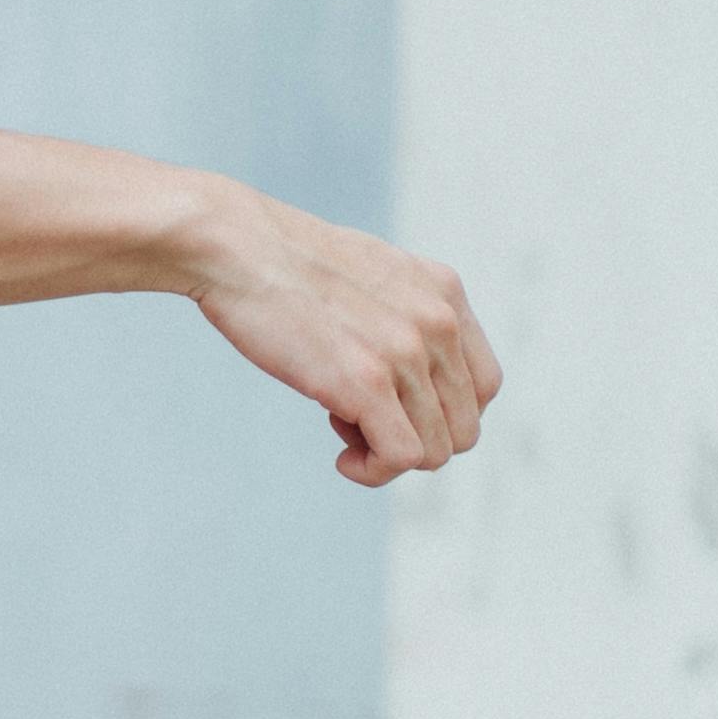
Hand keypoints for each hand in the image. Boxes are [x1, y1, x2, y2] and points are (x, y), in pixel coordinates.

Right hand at [187, 189, 502, 484]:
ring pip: (437, 451)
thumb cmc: (280, 261)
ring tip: (341, 427)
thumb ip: (402, 310)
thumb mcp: (369, 272)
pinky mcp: (366, 382)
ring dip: (388, 457)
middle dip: (413, 438)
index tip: (390, 406)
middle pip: (464, 426)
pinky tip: (342, 458)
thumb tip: (398, 362)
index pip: (483, 385)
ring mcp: (405, 353)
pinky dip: (373, 471)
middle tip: (357, 418)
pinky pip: (401, 457)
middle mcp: (438, 323)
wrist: (234, 246)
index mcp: (444, 293)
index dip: (439, 412)